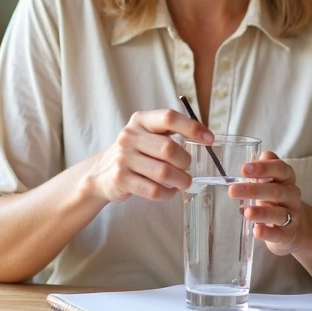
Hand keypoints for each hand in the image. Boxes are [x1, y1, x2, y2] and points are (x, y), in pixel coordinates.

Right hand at [85, 109, 212, 202]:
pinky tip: (170, 190)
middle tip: (187, 167)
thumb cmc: (135, 152)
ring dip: (181, 180)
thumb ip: (171, 132)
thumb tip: (206, 136)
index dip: (192, 127)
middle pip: (168, 148)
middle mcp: (129, 136)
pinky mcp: (121, 179)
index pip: (169, 118)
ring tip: (184, 182)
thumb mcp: (147, 134)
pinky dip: (168, 193)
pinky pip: (153, 190)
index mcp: (140, 120)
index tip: (209, 139)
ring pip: (163, 172)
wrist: (102, 172)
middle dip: (185, 161)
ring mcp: (123, 158)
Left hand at [232, 151, 309, 255]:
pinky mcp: (288, 235)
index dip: (263, 168)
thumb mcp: (272, 181)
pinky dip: (268, 232)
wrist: (297, 227)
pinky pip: (279, 234)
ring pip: (278, 213)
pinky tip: (257, 231)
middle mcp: (292, 196)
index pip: (280, 169)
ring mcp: (292, 216)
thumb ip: (263, 167)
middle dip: (254, 190)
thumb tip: (253, 155)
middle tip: (233, 190)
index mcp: (287, 179)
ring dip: (262, 212)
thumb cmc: (277, 199)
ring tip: (246, 212)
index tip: (244, 169)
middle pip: (276, 191)